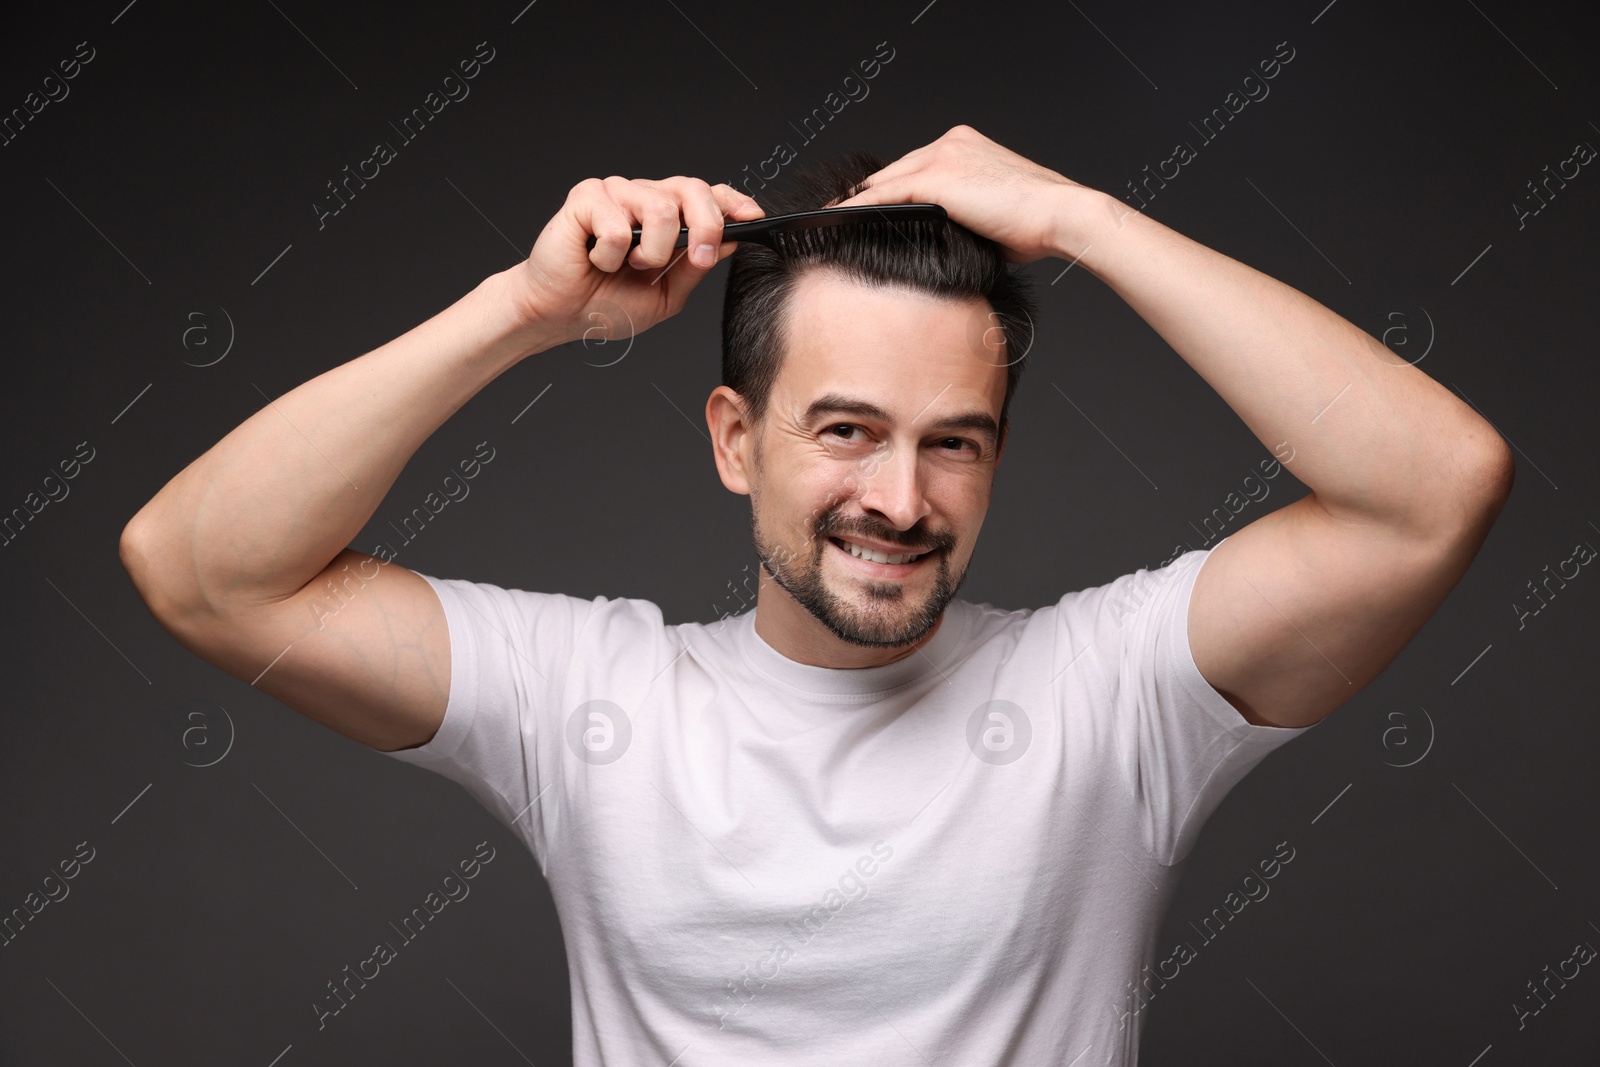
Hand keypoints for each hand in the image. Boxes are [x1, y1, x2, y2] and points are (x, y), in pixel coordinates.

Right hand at [507, 176, 765, 345]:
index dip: (732, 202)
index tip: (753, 217)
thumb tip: (729, 241)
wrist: (559, 315)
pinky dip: (609, 256)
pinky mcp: (586, 198)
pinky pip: (618, 226)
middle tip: (696, 258)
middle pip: (692, 189)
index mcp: (666, 216)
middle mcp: (644, 197)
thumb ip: (695, 267)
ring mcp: (616, 194)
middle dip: (705, 226)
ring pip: (659, 209)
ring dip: (650, 253)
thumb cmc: (606, 303)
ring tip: (627, 266)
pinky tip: (595, 260)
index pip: (707, 195)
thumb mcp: (667, 295)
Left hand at [832, 125, 1098, 262]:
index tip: (865, 209)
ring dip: (855, 202)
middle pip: (893, 170)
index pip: (913, 167)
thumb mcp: (990, 215)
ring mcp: (943, 155)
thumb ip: (961, 216)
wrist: (1060, 217)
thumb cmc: (1036, 225)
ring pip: (885, 180)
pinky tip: (841, 221)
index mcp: (965, 145)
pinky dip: (860, 208)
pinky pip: (886, 193)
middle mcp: (951, 142)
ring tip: (831, 222)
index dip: (886, 191)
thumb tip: (939, 238)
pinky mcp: (937, 176)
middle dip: (865, 195)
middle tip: (836, 216)